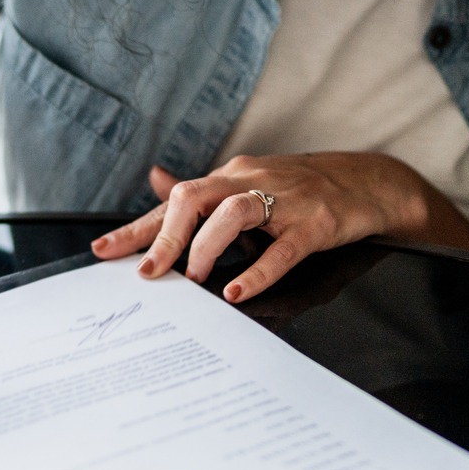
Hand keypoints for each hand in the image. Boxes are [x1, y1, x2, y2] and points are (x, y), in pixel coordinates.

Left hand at [91, 152, 454, 303]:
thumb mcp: (247, 183)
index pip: (174, 201)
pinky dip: (258, 270)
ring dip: (206, 248)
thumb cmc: (300, 188)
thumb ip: (201, 190)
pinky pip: (283, 248)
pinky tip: (238, 292)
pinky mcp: (314, 223)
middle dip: (166, 237)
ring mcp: (285, 201)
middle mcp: (250, 182)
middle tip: (148, 274)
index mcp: (230, 177)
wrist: (366, 182)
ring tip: (193, 280)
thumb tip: (155, 179)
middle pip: (195, 197)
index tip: (102, 252)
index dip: (137, 227)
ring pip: (234, 213)